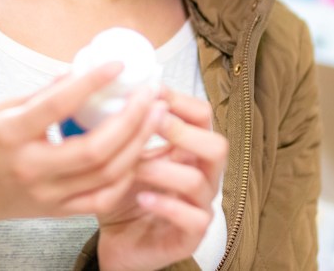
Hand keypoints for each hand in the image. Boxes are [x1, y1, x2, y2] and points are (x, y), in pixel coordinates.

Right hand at [0, 63, 165, 270]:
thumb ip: (40, 94)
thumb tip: (78, 70)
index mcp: (10, 136)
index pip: (56, 107)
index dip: (90, 84)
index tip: (117, 65)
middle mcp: (32, 169)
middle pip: (94, 150)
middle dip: (132, 120)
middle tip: (152, 93)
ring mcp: (48, 195)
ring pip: (106, 175)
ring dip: (138, 143)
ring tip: (157, 114)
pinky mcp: (59, 211)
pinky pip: (103, 198)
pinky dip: (127, 175)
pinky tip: (140, 150)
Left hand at [97, 88, 228, 270]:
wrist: (117, 242)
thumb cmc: (124, 196)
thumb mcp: (124, 156)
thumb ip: (127, 130)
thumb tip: (119, 94)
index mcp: (190, 151)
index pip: (203, 117)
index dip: (181, 102)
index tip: (152, 91)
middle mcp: (203, 176)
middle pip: (217, 146)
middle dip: (183, 132)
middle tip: (152, 124)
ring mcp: (200, 206)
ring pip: (199, 181)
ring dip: (163, 169)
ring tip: (134, 166)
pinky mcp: (192, 236)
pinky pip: (193, 218)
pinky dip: (166, 205)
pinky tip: (142, 197)